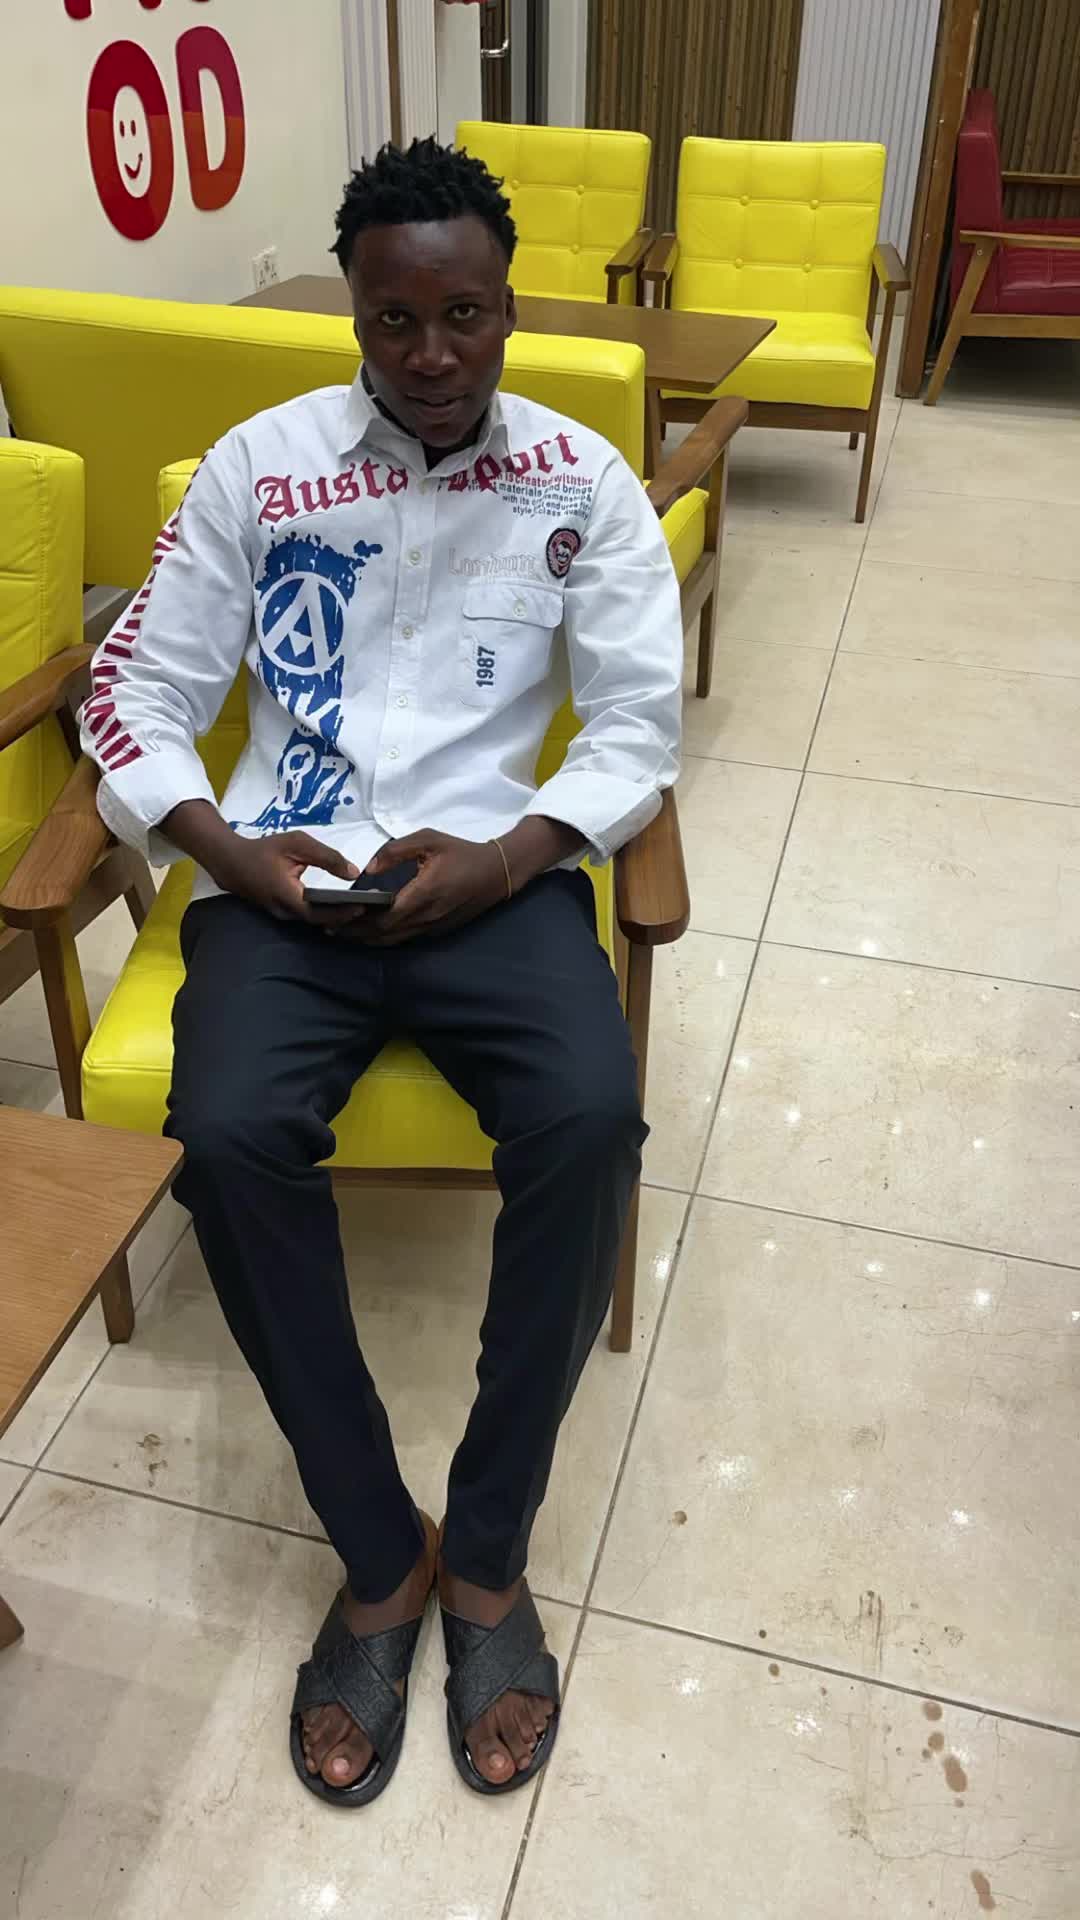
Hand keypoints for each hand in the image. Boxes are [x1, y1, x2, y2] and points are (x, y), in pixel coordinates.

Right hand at [214, 830, 358, 921]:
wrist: (232, 863)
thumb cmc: (265, 850)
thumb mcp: (297, 843)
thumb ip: (326, 857)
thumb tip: (353, 872)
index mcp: (287, 895)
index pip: (319, 913)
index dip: (342, 913)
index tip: (364, 907)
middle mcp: (285, 912)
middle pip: (320, 922)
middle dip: (345, 918)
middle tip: (370, 910)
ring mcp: (283, 916)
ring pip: (314, 922)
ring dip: (337, 918)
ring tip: (361, 908)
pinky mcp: (283, 914)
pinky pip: (308, 918)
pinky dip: (326, 914)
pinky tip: (343, 907)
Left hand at [345, 831, 507, 945]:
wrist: (496, 873)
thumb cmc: (461, 852)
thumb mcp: (429, 839)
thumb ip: (395, 851)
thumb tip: (369, 868)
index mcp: (424, 893)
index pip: (385, 916)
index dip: (359, 919)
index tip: (337, 915)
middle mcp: (427, 916)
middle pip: (385, 933)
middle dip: (357, 933)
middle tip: (332, 928)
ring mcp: (433, 926)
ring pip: (395, 940)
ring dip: (369, 939)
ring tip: (345, 934)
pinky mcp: (438, 930)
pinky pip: (407, 937)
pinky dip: (386, 937)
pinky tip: (372, 933)